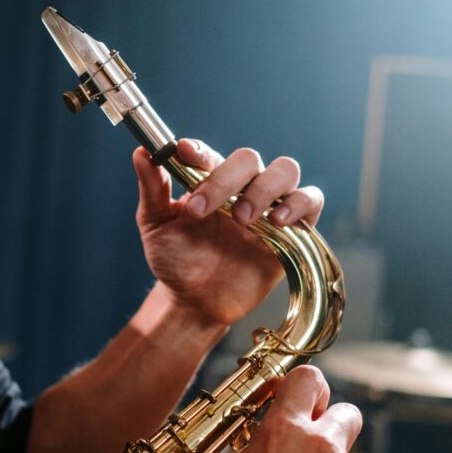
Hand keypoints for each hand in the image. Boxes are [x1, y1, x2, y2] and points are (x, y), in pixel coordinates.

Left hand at [132, 139, 323, 325]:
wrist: (196, 302)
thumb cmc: (176, 260)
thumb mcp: (156, 226)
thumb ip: (152, 190)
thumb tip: (141, 152)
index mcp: (208, 180)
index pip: (208, 153)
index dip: (198, 150)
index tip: (182, 152)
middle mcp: (241, 187)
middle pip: (249, 159)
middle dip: (226, 178)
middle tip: (203, 209)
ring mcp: (269, 206)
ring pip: (285, 171)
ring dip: (265, 188)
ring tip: (243, 219)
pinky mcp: (293, 230)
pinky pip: (311, 201)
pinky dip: (299, 203)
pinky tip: (277, 222)